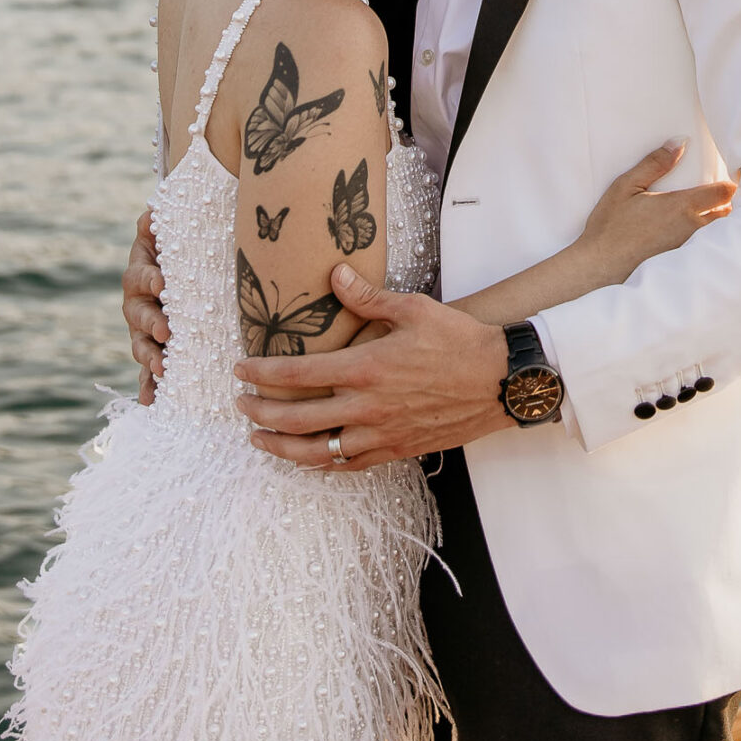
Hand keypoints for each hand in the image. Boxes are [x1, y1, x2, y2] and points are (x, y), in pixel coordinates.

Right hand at [123, 208, 168, 404]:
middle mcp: (138, 303)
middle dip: (151, 323)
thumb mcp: (170, 232)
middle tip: (165, 330)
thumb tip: (152, 209)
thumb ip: (160, 222)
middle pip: (138, 315)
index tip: (162, 284)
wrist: (184, 268)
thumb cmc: (180, 248)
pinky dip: (147, 385)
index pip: (142, 276)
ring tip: (160, 368)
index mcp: (142, 273)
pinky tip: (150, 401)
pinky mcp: (154, 350)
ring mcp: (143, 329)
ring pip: (140, 345)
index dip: (150, 279)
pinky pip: (147, 371)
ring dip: (148, 357)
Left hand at [234, 265, 507, 466]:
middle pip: (296, 419)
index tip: (240, 371)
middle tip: (239, 405)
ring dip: (280, 446)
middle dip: (260, 412)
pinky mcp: (396, 450)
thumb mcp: (414, 308)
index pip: (297, 375)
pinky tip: (306, 459)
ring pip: (316, 451)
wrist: (500, 382)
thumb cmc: (460, 342)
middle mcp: (366, 407)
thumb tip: (335, 274)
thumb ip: (368, 298)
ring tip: (259, 438)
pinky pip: (348, 465)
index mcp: (365, 368)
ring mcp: (380, 434)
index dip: (262, 374)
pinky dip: (320, 464)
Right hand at [578, 141, 734, 284]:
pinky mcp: (681, 264)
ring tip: (703, 213)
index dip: (729, 184)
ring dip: (714, 222)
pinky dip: (703, 240)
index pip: (724, 192)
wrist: (599, 268)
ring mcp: (689, 249)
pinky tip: (685, 235)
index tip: (724, 178)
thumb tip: (680, 142)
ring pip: (715, 232)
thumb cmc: (610, 226)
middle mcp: (692, 229)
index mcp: (682, 206)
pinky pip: (702, 248)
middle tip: (712, 194)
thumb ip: (655, 163)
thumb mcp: (626, 186)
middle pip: (726, 214)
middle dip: (723, 203)